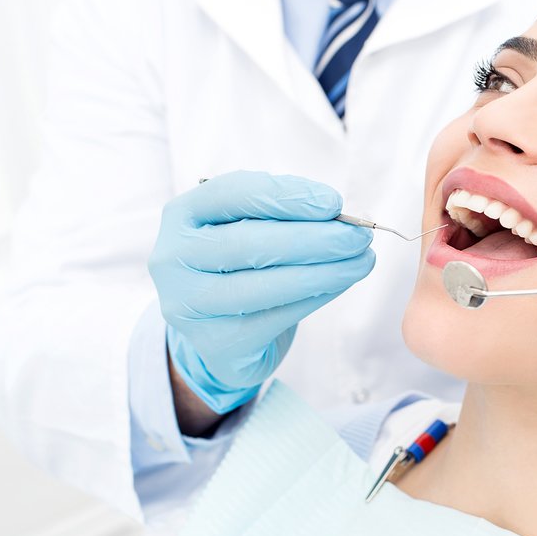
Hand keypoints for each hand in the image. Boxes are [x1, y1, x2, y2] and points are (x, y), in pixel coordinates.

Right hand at [148, 171, 374, 412]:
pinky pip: (277, 316)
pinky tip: (342, 282)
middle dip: (315, 238)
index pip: (232, 193)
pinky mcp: (216, 342)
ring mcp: (189, 304)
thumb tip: (339, 216)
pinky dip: (317, 296)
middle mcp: (173, 258)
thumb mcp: (251, 226)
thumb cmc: (243, 263)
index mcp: (182, 214)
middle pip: (249, 242)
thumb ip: (285, 214)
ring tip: (363, 260)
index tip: (334, 203)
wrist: (222, 329)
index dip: (286, 196)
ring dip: (325, 271)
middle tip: (359, 236)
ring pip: (266, 284)